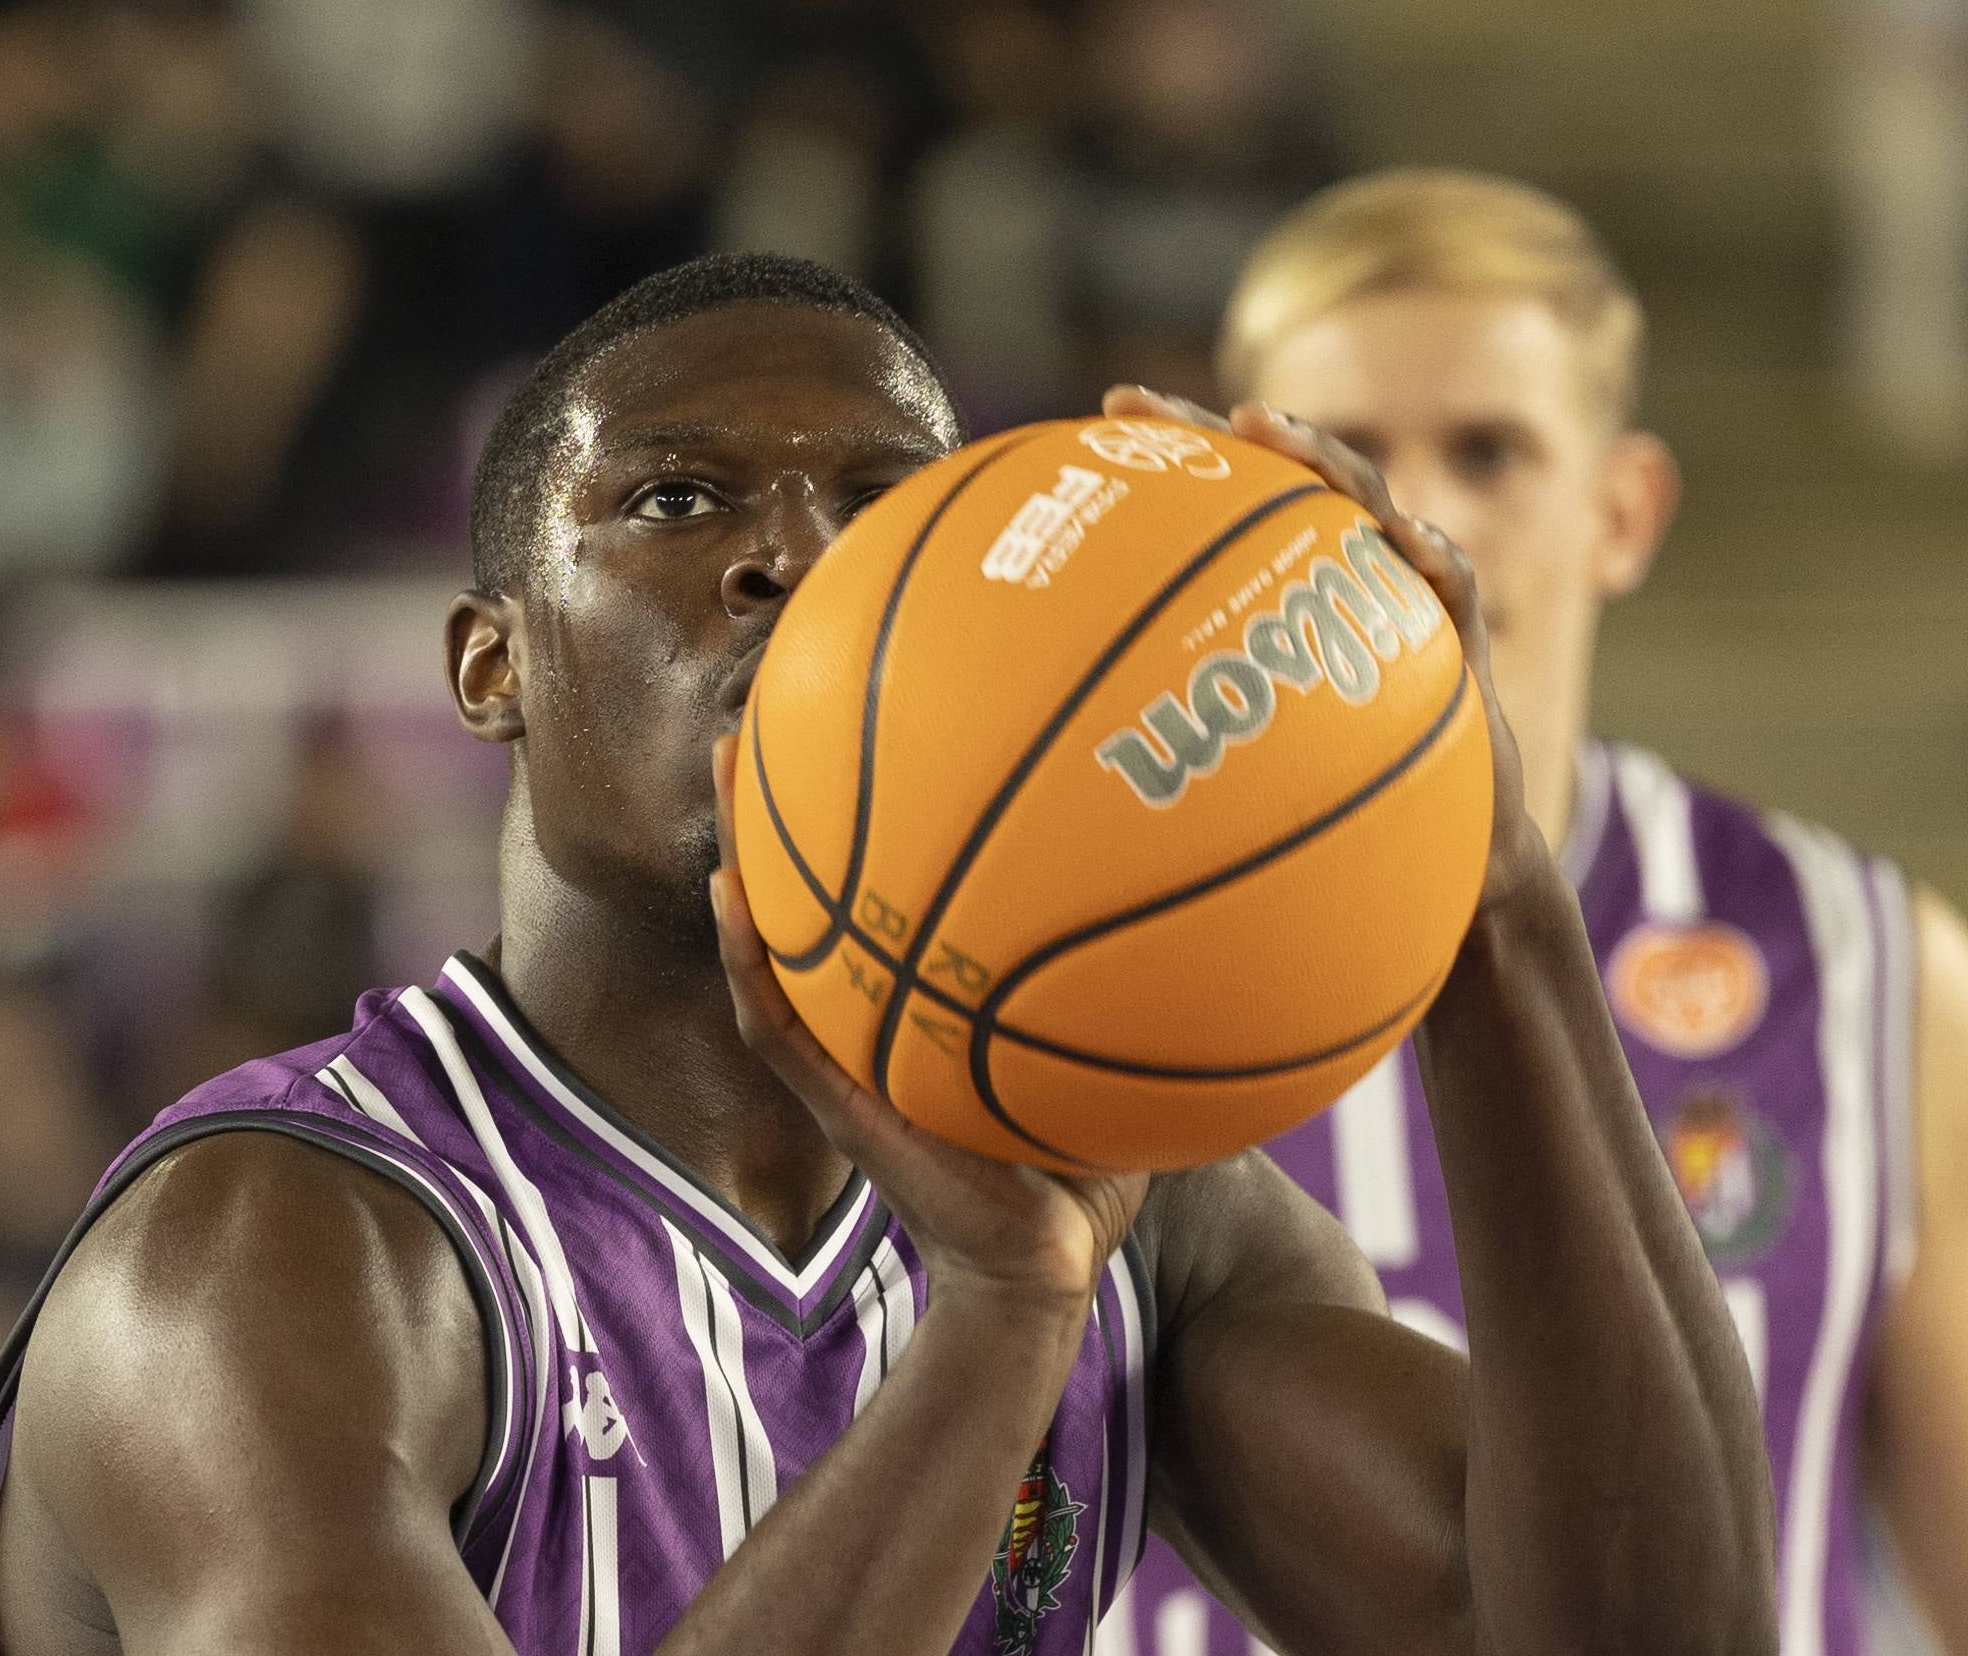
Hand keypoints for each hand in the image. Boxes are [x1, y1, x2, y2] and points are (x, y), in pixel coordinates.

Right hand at [708, 734, 1148, 1321]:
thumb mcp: (1123, 1052)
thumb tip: (1235, 895)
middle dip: (801, 792)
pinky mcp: (833, 1104)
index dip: (878, 800)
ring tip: (731, 762)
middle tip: (786, 698)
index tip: (877, 706)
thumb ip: (1157, 980)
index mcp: (932, 994)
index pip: (895, 881)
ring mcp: (845, 1055)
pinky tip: (732, 894)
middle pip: (824, 884)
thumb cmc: (1086, 1167)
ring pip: (774, 936)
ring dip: (747, 850)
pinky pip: (773, 1023)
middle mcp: (879, 1013)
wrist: (1047, 1270)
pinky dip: (747, 959)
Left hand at [1102, 384, 1545, 910]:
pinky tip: (1409, 541)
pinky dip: (1436, 555)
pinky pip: (1456, 584)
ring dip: (1322, 457)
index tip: (1115, 407)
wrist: (1442, 847)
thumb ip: (1177, 731)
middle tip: (1166, 403)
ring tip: (1269, 426)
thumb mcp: (1243, 762)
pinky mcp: (1461, 635)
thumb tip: (1064, 735)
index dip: (1179, 445)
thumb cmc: (1329, 798)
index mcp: (1287, 586)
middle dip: (1240, 427)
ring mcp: (1403, 593)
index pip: (1232, 497)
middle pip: (1295, 477)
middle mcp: (1341, 571)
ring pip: (1369, 502)